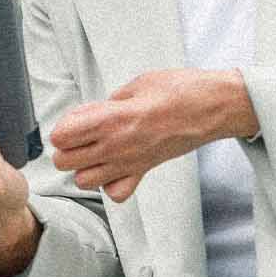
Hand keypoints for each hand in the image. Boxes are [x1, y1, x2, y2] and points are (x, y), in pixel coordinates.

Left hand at [51, 68, 254, 200]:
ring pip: (84, 181)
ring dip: (83, 167)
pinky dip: (109, 184)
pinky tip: (113, 166)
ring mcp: (130, 163)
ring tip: (94, 150)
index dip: (63, 126)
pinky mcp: (144, 171)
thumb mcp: (136, 84)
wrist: (212, 108)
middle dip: (66, 148)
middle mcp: (117, 146)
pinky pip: (116, 192)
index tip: (73, 119)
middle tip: (80, 134)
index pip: (62, 135)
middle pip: (65, 162)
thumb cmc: (179, 90)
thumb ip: (108, 102)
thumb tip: (89, 113)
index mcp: (113, 119)